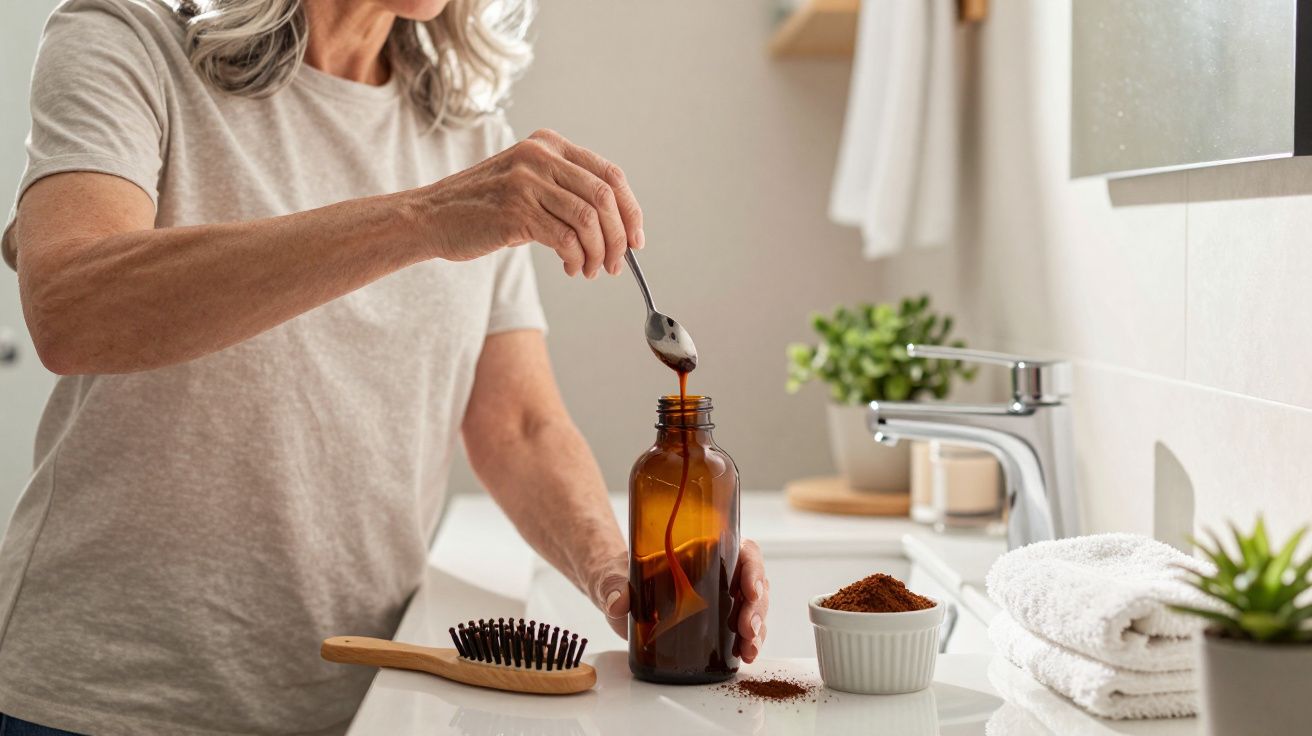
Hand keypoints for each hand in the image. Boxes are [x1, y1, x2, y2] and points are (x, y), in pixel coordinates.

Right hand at [414, 128, 644, 277]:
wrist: (430, 216)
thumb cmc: (482, 207)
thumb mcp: (526, 182)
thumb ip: (564, 190)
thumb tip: (615, 227)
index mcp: (549, 144)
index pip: (610, 175)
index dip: (631, 210)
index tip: (636, 240)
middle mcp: (540, 156)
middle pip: (605, 198)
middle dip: (619, 238)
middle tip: (617, 265)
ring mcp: (526, 182)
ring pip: (589, 221)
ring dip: (599, 254)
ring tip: (591, 271)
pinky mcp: (515, 212)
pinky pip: (566, 240)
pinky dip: (577, 259)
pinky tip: (571, 268)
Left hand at [584, 539, 770, 663]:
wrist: (612, 594)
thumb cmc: (618, 575)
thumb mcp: (612, 575)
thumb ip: (612, 584)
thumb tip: (618, 602)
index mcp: (701, 549)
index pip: (741, 550)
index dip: (752, 568)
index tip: (750, 590)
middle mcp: (716, 570)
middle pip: (753, 582)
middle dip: (756, 607)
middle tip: (748, 629)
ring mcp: (717, 596)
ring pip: (752, 606)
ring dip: (757, 628)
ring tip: (749, 648)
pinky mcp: (713, 620)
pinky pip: (741, 627)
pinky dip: (748, 641)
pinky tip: (746, 654)